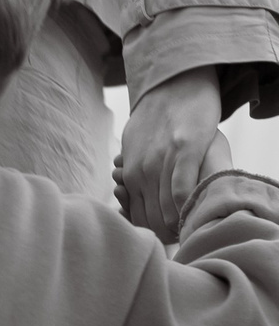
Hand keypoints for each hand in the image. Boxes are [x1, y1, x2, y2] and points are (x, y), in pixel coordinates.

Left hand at [116, 66, 225, 237]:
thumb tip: (129, 194)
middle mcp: (140, 170)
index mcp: (130, 174)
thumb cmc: (156, 121)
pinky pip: (182, 187)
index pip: (138, 218)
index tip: (169, 239)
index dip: (154, 234)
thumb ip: (134, 172)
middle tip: (182, 238)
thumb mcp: (135, 148)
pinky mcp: (184, 148)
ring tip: (191, 228)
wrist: (173, 86)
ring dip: (179, 224)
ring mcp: (161, 160)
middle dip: (168, 235)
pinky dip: (188, 204)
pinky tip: (195, 209)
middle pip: (152, 220)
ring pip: (166, 209)